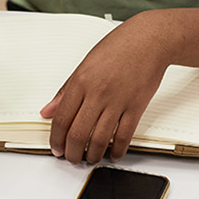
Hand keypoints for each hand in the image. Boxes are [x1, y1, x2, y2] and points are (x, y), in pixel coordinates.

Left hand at [38, 29, 165, 162]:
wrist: (149, 40)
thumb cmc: (119, 48)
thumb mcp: (84, 65)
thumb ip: (65, 91)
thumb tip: (48, 111)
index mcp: (80, 82)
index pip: (61, 119)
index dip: (56, 139)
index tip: (56, 148)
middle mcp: (97, 94)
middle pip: (78, 135)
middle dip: (72, 153)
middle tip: (71, 158)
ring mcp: (117, 102)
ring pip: (99, 140)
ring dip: (92, 155)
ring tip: (90, 158)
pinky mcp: (136, 107)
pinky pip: (123, 137)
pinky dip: (116, 151)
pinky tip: (113, 154)